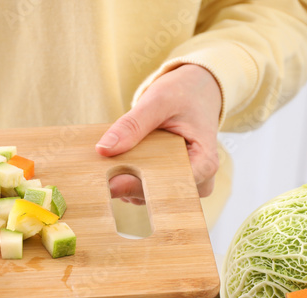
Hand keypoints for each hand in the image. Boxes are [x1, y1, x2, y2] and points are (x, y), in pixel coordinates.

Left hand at [96, 64, 221, 204]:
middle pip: (157, 195)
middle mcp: (198, 181)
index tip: (111, 183)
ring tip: (109, 167)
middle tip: (102, 175)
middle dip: (128, 184)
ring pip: (148, 196)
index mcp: (204, 163)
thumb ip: (133, 124)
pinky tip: (116, 166)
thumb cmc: (184, 94)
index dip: (138, 186)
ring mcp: (182, 184)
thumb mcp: (159, 101)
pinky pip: (144, 189)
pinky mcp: (168, 182)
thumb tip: (104, 149)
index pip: (169, 186)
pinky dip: (128, 179)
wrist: (195, 91)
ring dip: (126, 182)